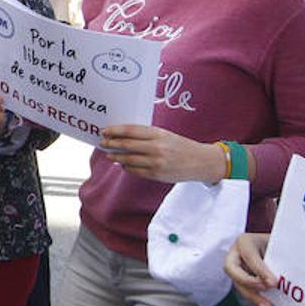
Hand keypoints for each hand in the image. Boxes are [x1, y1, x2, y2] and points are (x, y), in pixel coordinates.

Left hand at [98, 125, 228, 183]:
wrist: (202, 162)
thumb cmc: (180, 146)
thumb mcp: (165, 135)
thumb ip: (146, 135)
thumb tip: (122, 136)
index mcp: (159, 134)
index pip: (131, 130)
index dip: (115, 130)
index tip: (105, 130)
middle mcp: (157, 147)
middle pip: (126, 145)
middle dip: (111, 144)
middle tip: (102, 143)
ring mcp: (156, 162)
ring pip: (128, 159)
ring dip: (115, 157)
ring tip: (109, 155)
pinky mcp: (156, 174)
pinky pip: (135, 171)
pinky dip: (126, 167)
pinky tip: (122, 164)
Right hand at [224, 233, 273, 305]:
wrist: (274, 247)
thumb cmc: (277, 244)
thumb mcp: (278, 245)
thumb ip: (280, 256)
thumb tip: (286, 275)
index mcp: (245, 241)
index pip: (249, 256)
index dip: (259, 270)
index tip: (273, 283)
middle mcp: (235, 254)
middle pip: (231, 269)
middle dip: (247, 281)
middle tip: (265, 289)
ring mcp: (236, 267)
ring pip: (236, 282)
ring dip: (251, 295)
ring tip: (267, 305)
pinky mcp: (240, 279)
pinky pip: (244, 289)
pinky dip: (254, 298)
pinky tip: (265, 304)